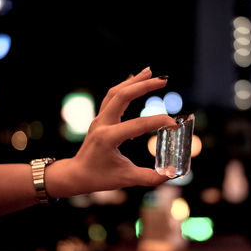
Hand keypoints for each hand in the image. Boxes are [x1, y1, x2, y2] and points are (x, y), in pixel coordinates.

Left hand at [46, 67, 175, 197]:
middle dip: (143, 86)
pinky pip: (112, 97)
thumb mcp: (125, 179)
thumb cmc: (99, 178)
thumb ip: (149, 177)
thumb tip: (172, 174)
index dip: (158, 121)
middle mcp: (102, 124)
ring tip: (149, 71)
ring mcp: (99, 119)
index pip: (138, 124)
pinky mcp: (100, 119)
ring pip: (116, 92)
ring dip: (133, 81)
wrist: (76, 175)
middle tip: (164, 80)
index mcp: (108, 138)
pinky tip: (135, 81)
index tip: (174, 123)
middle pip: (122, 96)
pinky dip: (125, 87)